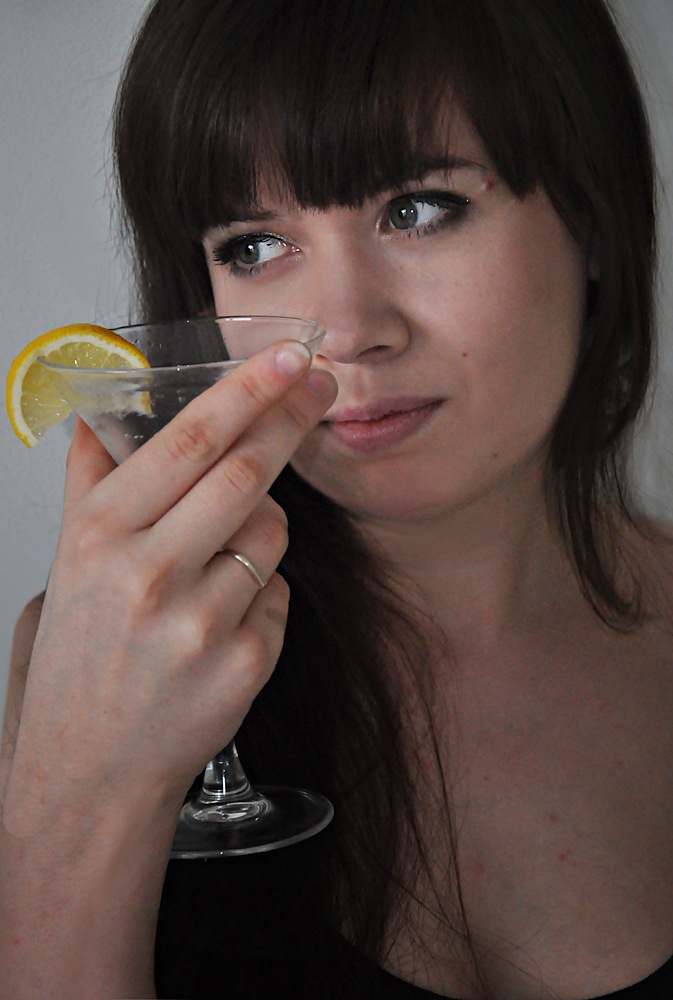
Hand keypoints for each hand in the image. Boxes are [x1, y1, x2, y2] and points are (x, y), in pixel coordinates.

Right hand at [3, 341, 336, 835]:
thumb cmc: (83, 659)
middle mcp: (150, 576)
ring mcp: (202, 625)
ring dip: (263, 524)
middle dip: (291, 421)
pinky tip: (222, 618)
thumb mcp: (69, 565)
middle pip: (246, 474)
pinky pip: (280, 592)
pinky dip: (263, 589)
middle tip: (321, 386)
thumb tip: (99, 417)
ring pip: (273, 532)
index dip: (247, 392)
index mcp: (102, 538)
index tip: (292, 357)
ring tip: (221, 557)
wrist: (91, 768)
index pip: (188, 445)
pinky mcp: (246, 664)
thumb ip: (91, 484)